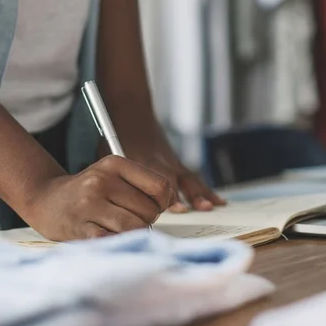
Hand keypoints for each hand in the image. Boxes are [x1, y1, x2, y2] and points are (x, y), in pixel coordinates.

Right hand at [24, 156, 170, 240]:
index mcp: (114, 164)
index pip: (160, 186)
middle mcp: (102, 180)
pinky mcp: (80, 228)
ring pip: (135, 227)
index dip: (163, 202)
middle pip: (149, 210)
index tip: (153, 206)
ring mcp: (89, 204)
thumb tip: (172, 203)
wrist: (46, 199)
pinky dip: (117, 242)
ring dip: (134, 233)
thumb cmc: (89, 191)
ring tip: (120, 227)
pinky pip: (113, 240)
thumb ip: (142, 184)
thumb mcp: (113, 174)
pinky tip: (108, 235)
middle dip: (147, 220)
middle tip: (130, 218)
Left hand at [105, 112, 225, 212]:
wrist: (132, 114)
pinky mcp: (176, 163)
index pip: (153, 180)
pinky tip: (217, 202)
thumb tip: (115, 206)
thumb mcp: (108, 155)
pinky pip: (193, 178)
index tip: (173, 208)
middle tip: (184, 211)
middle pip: (169, 180)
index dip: (162, 194)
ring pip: (186, 179)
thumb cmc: (117, 137)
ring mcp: (169, 162)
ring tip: (207, 207)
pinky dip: (205, 190)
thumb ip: (115, 179)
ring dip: (197, 194)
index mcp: (139, 161)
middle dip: (176, 197)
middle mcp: (157, 161)